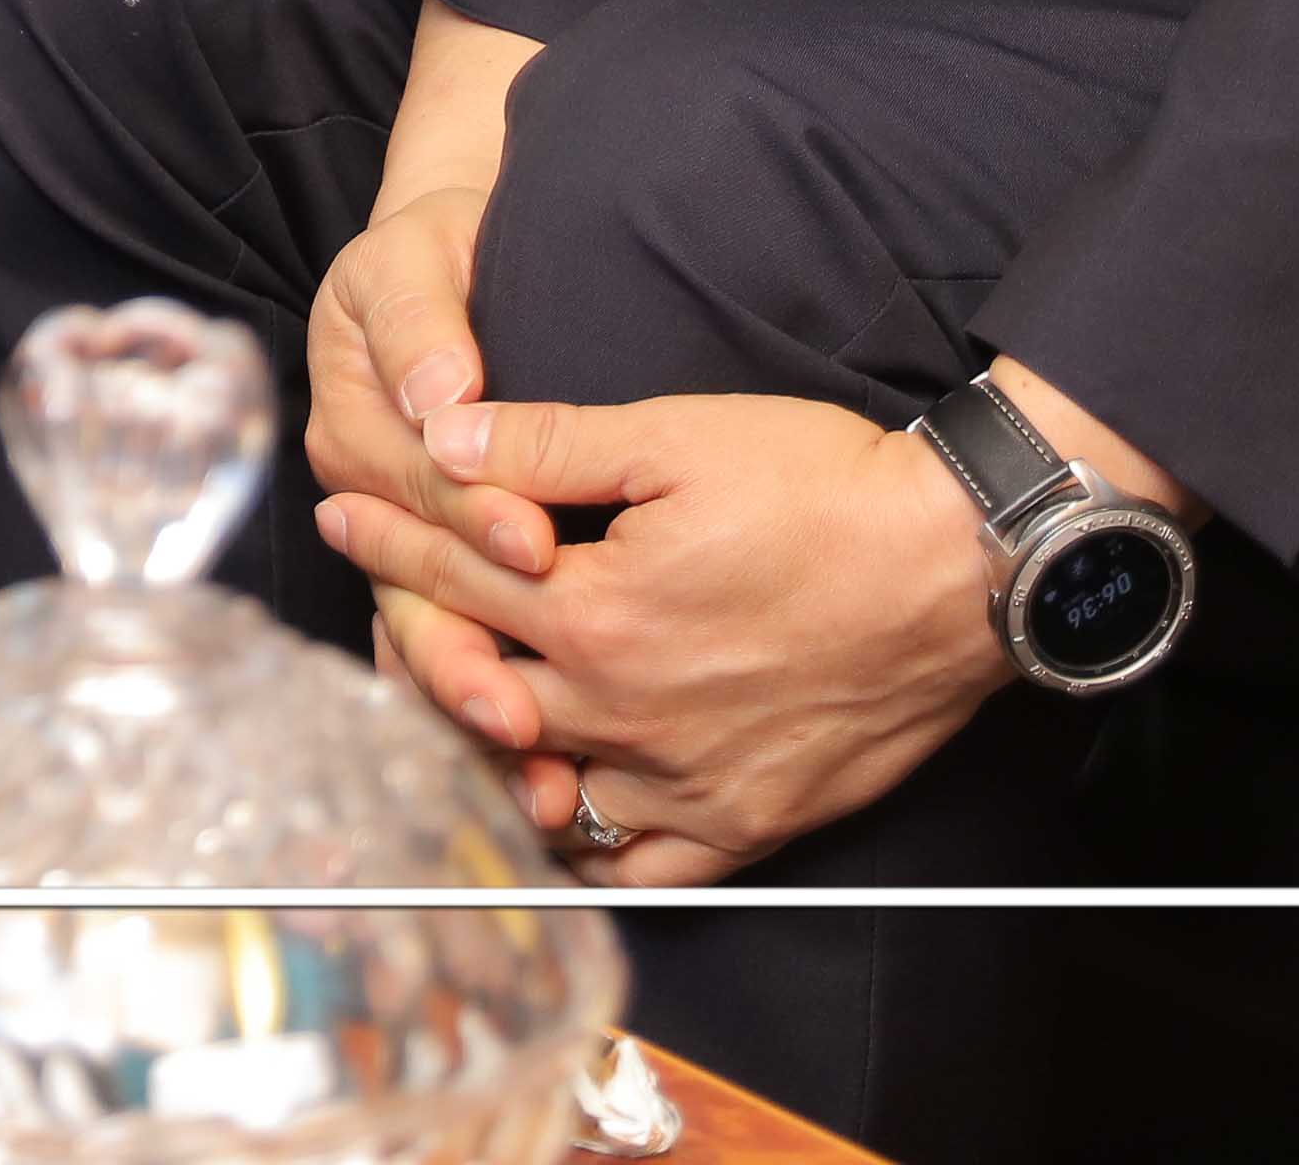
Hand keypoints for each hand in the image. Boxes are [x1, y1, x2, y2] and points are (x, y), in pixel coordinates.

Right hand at [307, 186, 571, 743]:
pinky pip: (449, 646)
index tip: (535, 545)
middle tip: (521, 715)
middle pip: (408, 591)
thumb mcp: (416, 259)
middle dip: (464, 657)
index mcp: (346, 422)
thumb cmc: (438, 252)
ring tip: (535, 773)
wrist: (451, 260)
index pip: (410, 484)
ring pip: (426, 636)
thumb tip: (436, 396)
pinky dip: (487, 701)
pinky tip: (536, 766)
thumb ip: (422, 324)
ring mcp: (395, 542)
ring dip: (475, 706)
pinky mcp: (437, 570)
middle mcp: (360, 495)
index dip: (471, 516)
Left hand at [316, 391, 1009, 875]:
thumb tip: (442, 434)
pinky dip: (587, 841)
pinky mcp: (744, 824)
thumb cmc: (826, 488)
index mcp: (593, 613)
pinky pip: (637, 863)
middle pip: (477, 687)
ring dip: (489, 749)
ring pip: (541, 787)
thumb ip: (549, 442)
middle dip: (416, 640)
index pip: (454, 578)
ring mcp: (682, 781)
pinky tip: (558, 808)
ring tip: (454, 709)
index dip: (388, 539)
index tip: (341, 513)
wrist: (957, 566)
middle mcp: (622, 712)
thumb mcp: (678, 435)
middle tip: (378, 613)